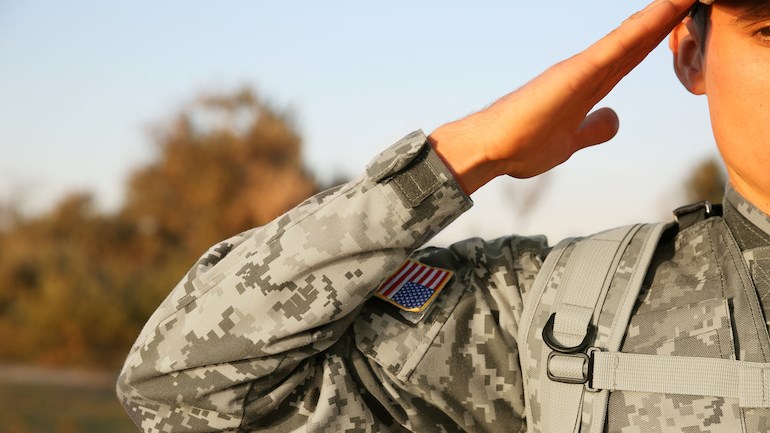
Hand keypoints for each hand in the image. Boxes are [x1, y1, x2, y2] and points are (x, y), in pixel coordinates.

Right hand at [429, 0, 697, 194]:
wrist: (491, 149)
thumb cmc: (521, 146)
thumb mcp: (569, 142)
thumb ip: (592, 129)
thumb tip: (613, 118)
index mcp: (588, 86)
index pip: (633, 54)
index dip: (660, 34)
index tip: (684, 14)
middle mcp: (588, 70)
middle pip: (639, 38)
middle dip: (669, 15)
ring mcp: (583, 68)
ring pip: (635, 34)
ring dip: (664, 12)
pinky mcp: (577, 72)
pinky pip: (621, 44)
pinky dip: (648, 25)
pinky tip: (670, 6)